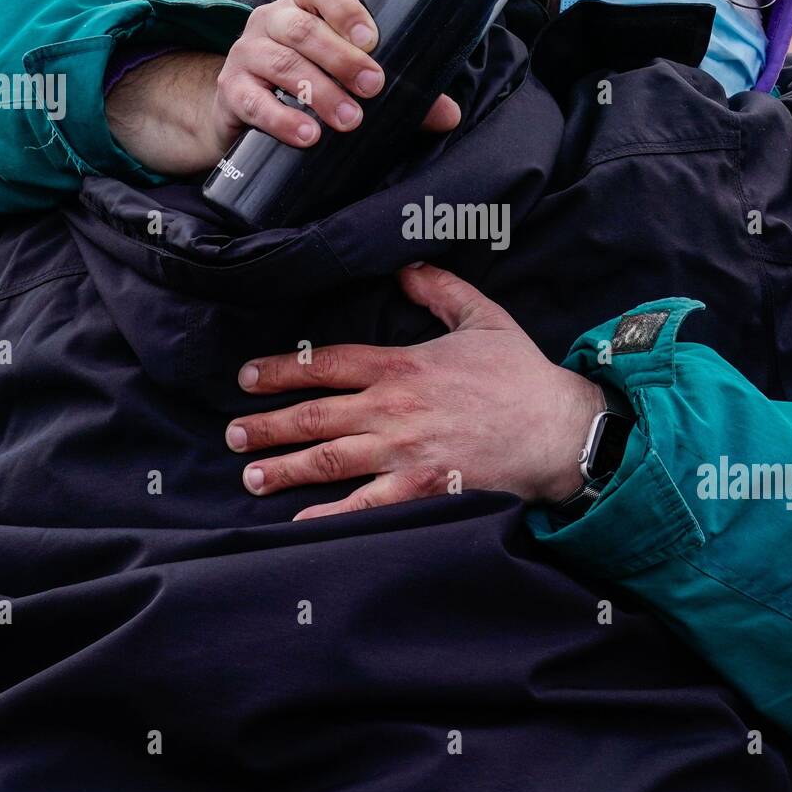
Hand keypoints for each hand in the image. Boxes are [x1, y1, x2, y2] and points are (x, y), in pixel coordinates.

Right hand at [105, 0, 460, 174]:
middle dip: (342, 59)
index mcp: (302, 7)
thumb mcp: (347, 81)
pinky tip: (307, 135)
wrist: (242, 111)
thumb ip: (398, 94)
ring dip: (318, 91)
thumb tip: (449, 115)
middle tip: (375, 87)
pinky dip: (281, 119)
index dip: (345, 7)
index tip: (372, 38)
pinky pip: (253, 101)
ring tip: (349, 120)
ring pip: (280, 63)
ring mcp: (246, 54)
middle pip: (304, 29)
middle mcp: (270, 21)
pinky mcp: (232, 92)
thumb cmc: (307, 86)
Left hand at [224, 264, 604, 519]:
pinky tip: (298, 524)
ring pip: (329, 459)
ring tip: (250, 475)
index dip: (281, 369)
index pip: (327, 364)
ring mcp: (404, 452)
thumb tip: (407, 267)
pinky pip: (364, 507)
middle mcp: (393, 409)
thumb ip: (441, 290)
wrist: (558, 430)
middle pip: (315, 415)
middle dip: (268, 424)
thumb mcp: (484, 318)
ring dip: (284, 468)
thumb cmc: (522, 376)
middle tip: (234, 433)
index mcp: (402, 366)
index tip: (247, 378)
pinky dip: (328, 516)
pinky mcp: (421, 490)